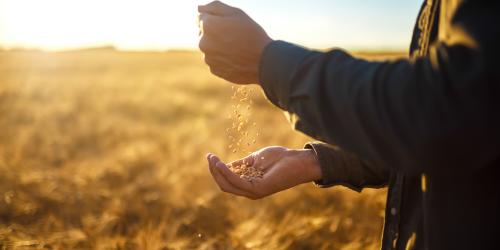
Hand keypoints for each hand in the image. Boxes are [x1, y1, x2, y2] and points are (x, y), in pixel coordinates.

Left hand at [198, 1, 272, 83]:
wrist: (263, 62)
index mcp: (207, 26)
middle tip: (234, 36)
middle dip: (214, 32)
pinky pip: (215, 60)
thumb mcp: (236, 13)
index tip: (228, 24)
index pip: (201, 18)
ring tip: (236, 48)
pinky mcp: (214, 70)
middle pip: (203, 33)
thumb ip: (215, 7)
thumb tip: (199, 8)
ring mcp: (208, 58)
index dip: (215, 19)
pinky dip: (222, 58)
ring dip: (217, 46)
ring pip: (209, 48)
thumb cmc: (252, 34)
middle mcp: (203, 43)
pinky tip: (235, 57)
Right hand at [206, 146, 321, 199]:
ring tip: (213, 159)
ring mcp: (254, 192)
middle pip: (224, 184)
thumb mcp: (254, 159)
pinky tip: (222, 163)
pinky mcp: (258, 189)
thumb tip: (224, 164)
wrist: (297, 160)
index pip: (226, 181)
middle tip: (209, 157)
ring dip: (218, 172)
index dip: (216, 169)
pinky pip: (237, 182)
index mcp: (248, 184)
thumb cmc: (279, 158)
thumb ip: (241, 164)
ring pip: (228, 185)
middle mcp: (249, 191)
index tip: (209, 156)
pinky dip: (227, 173)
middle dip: (213, 171)